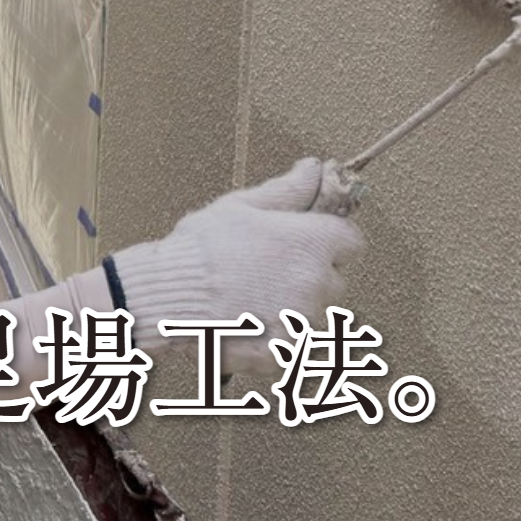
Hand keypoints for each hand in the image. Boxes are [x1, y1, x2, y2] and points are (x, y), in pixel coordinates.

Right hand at [107, 157, 362, 359]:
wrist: (168, 296)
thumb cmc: (202, 246)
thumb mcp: (243, 207)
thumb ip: (288, 190)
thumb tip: (315, 167)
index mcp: (312, 242)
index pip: (352, 243)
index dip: (330, 242)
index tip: (305, 244)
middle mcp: (317, 282)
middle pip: (335, 280)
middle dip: (310, 276)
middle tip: (266, 272)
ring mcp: (303, 321)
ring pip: (315, 314)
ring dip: (294, 308)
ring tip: (250, 298)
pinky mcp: (286, 353)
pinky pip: (294, 344)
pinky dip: (276, 337)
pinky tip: (246, 322)